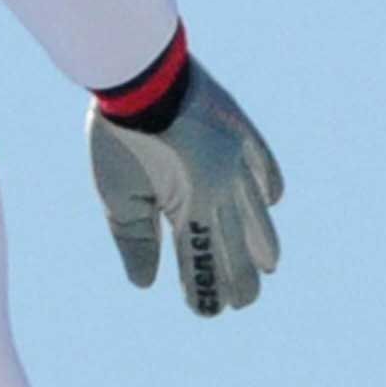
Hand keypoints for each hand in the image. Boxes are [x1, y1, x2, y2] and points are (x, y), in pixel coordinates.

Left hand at [88, 59, 283, 313]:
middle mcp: (224, 186)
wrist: (138, 74)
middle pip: (237, 243)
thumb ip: (136, 241)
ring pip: (257, 212)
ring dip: (261, 242)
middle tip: (242, 302)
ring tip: (268, 266)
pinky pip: (264, 166)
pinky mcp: (242, 131)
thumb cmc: (117, 137)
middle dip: (239, 276)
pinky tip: (269, 204)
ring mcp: (238, 158)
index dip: (204, 288)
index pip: (202, 259)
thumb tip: (148, 284)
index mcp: (191, 204)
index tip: (207, 312)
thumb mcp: (116, 196)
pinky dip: (268, 186)